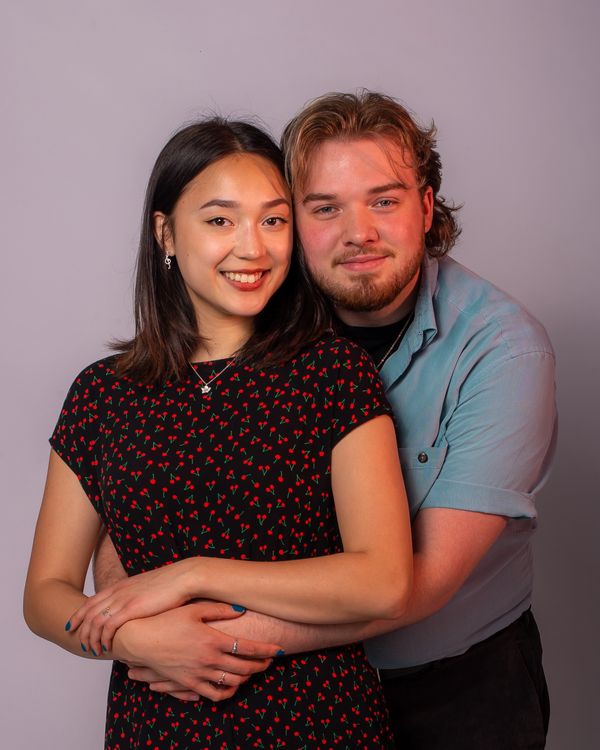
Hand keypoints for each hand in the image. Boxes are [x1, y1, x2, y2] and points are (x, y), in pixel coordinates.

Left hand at [66, 558, 194, 654]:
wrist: (183, 577)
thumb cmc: (171, 584)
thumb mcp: (147, 587)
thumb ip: (136, 596)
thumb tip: (135, 606)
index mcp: (120, 586)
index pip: (91, 601)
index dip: (79, 614)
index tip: (73, 625)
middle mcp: (118, 592)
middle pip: (89, 612)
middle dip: (80, 629)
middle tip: (79, 642)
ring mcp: (123, 600)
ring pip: (95, 621)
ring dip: (91, 637)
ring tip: (92, 649)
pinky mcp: (132, 609)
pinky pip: (108, 626)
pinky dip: (103, 638)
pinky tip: (106, 647)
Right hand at [114, 600, 282, 701]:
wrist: (140, 640)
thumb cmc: (166, 620)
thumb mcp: (193, 608)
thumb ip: (219, 609)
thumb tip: (241, 609)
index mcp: (212, 640)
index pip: (247, 648)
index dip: (266, 650)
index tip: (279, 649)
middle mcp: (207, 660)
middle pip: (243, 669)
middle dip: (260, 665)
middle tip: (270, 660)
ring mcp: (197, 675)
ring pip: (230, 684)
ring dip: (246, 679)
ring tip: (252, 671)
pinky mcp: (187, 684)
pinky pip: (212, 695)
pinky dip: (225, 692)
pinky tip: (230, 685)